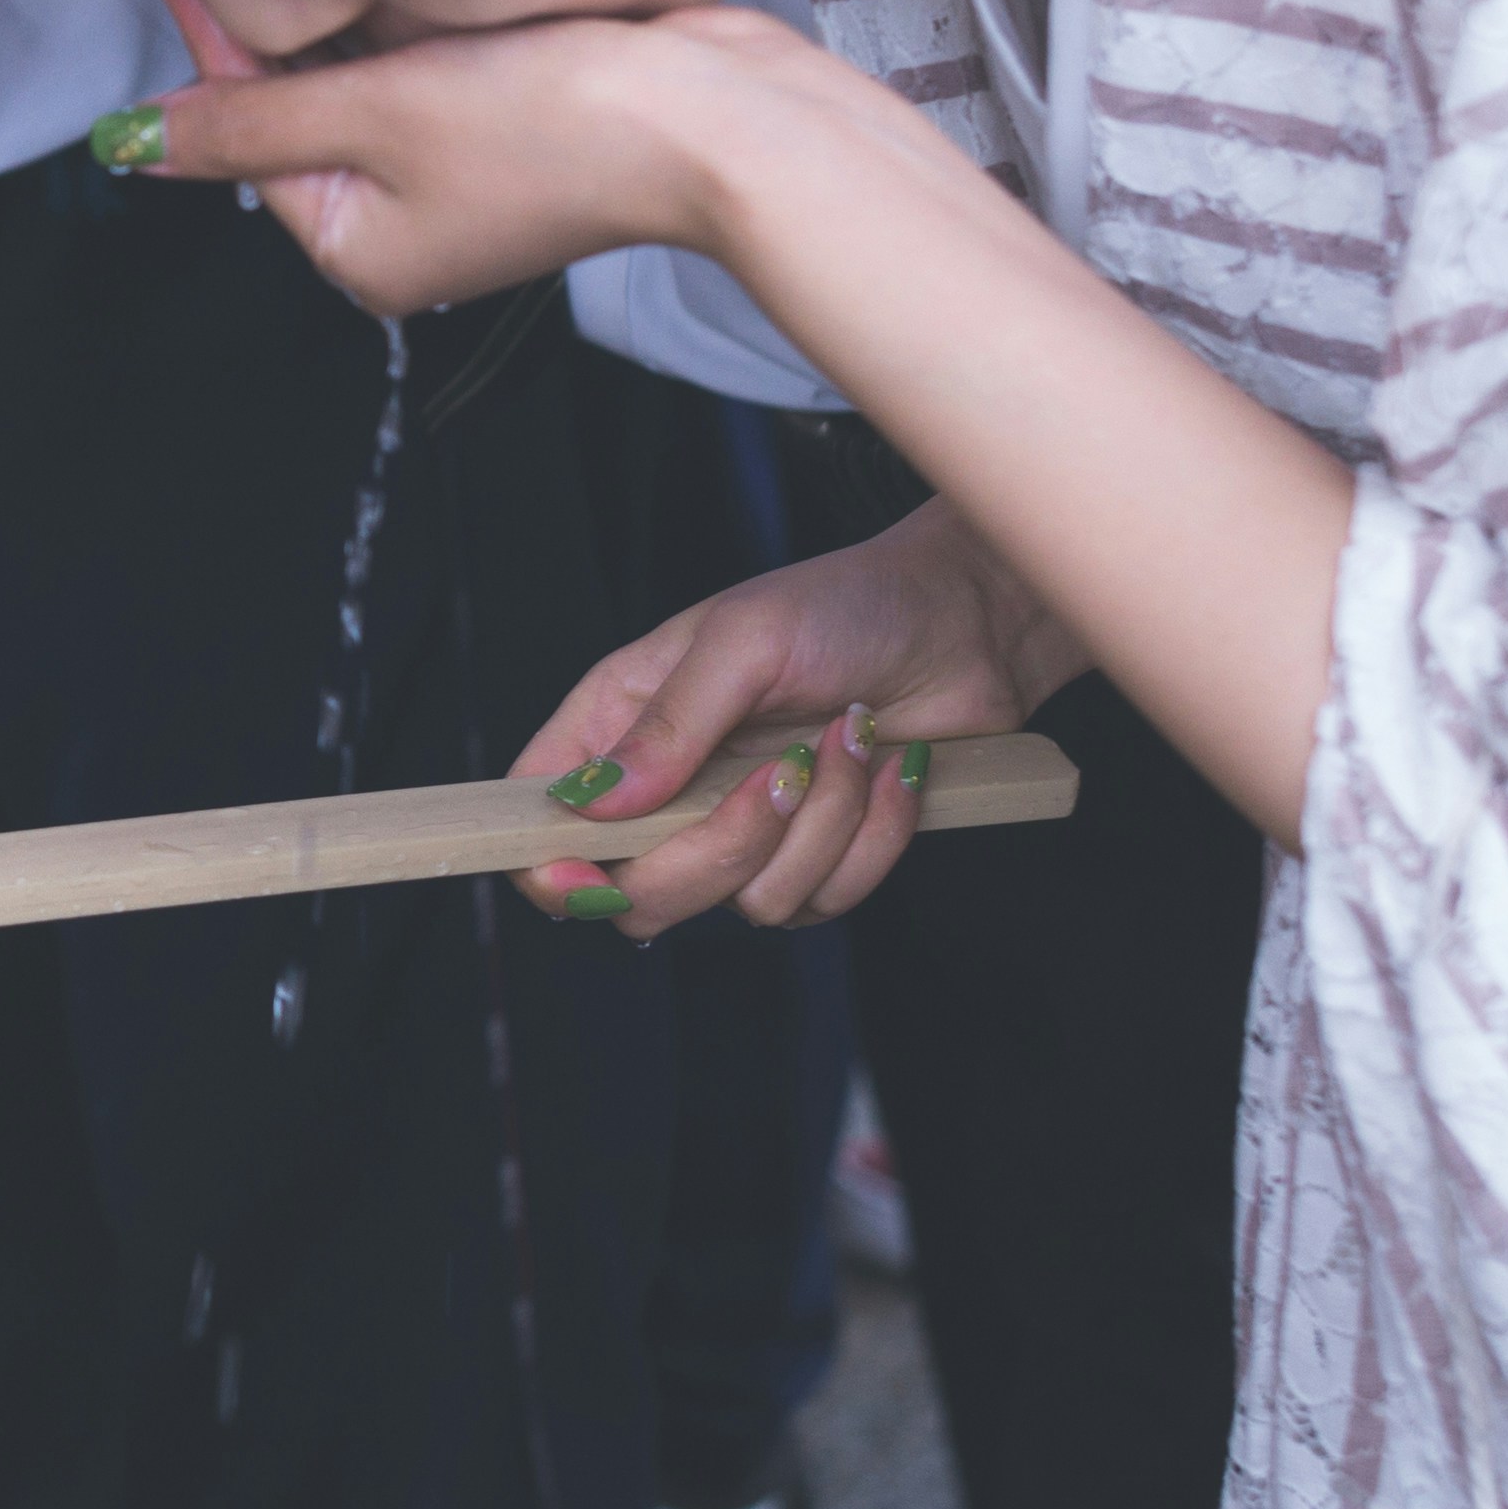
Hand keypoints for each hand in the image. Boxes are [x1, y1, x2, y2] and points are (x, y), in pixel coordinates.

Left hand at [107, 0, 861, 318]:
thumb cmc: (566, 127)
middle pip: (295, 101)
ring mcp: (459, 173)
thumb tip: (127, 144)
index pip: (242, 118)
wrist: (727, 120)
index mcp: (354, 246)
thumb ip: (251, 118)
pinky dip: (400, 8)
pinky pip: (425, 59)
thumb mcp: (381, 112)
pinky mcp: (512, 120)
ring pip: (359, 72)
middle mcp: (400, 222)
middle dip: (262, 6)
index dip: (200, 15)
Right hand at [506, 497, 1083, 935]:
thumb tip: (595, 803)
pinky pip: (826, 900)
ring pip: (750, 902)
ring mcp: (745, 833)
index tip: (593, 881)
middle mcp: (671, 792)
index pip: (543, 823)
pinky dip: (872, 837)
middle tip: (781, 772)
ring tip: (853, 737)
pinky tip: (888, 769)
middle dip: (722, 847)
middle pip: (645, 893)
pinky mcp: (817, 859)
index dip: (551, 871)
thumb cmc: (844, 606)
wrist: (964, 624)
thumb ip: (667, 724)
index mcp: (621, 724)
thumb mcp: (744, 640)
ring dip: (823, 823)